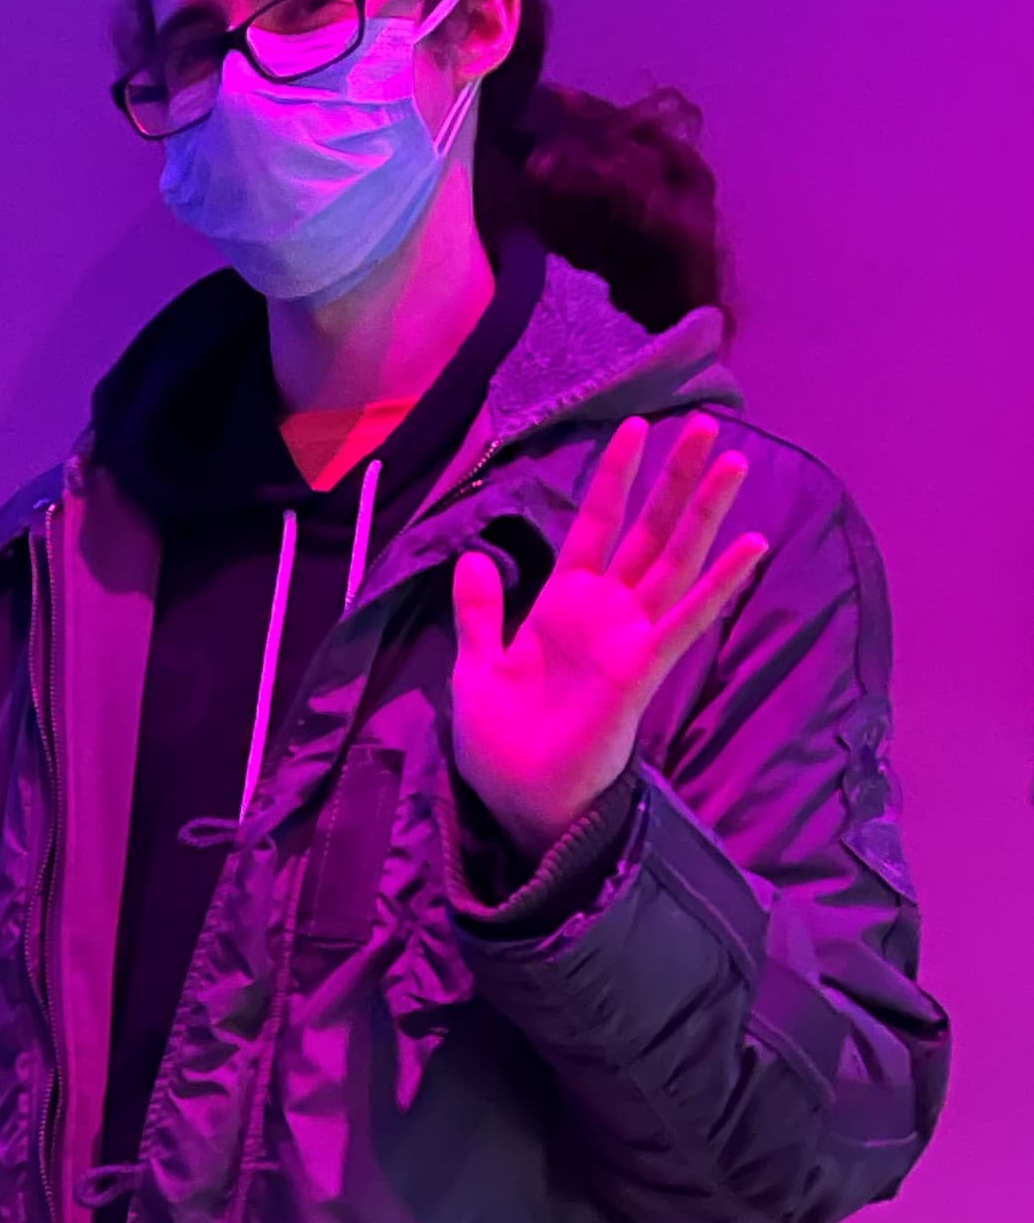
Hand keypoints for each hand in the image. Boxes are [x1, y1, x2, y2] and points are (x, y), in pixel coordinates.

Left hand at [449, 415, 767, 851]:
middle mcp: (604, 614)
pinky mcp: (639, 671)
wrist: (513, 798)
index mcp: (564, 605)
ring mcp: (627, 639)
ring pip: (673, 562)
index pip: (594, 526)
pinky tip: (751, 546)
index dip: (613, 480)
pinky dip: (718, 586)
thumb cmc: (500, 741)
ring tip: (732, 461)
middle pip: (647, 532)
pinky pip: (684, 621)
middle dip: (673, 480)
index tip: (634, 430)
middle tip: (703, 423)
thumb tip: (470, 557)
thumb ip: (480, 612)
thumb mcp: (477, 666)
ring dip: (704, 514)